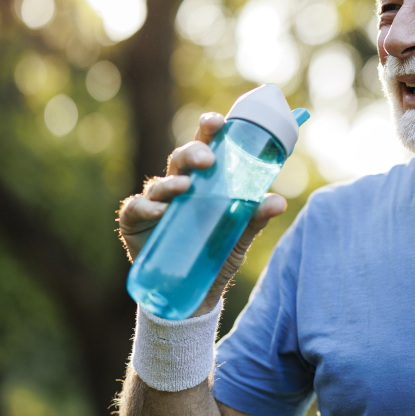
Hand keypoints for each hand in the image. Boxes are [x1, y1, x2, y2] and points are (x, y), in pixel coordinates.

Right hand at [117, 112, 287, 314]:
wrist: (195, 294)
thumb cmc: (217, 254)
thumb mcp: (239, 235)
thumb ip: (254, 217)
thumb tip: (278, 201)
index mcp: (204, 180)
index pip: (206, 147)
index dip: (209, 130)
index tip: (218, 121)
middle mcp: (178, 185)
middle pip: (181, 159)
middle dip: (193, 153)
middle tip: (207, 159)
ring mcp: (155, 202)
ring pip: (160, 182)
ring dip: (172, 182)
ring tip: (185, 186)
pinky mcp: (136, 222)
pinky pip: (136, 208)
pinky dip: (146, 206)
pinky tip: (160, 210)